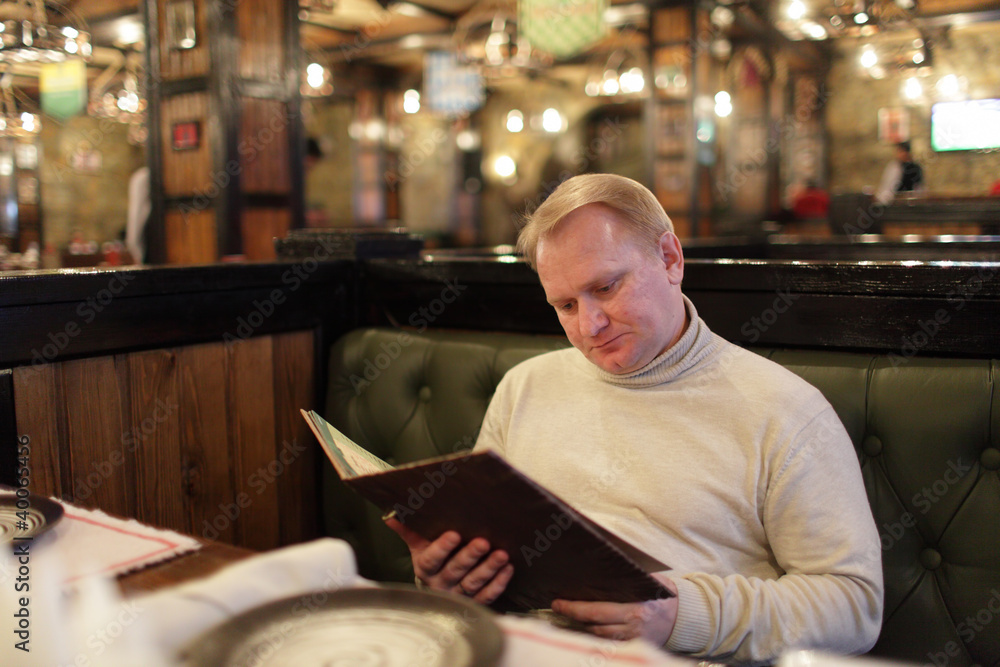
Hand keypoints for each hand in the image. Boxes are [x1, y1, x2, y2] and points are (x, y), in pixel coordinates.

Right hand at [385, 517, 513, 604]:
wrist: (438, 588)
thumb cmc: (430, 558)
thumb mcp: (419, 545)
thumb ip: (409, 530)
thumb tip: (391, 515)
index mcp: (425, 568)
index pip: (431, 559)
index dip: (442, 548)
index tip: (454, 534)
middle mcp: (440, 584)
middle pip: (455, 571)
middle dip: (469, 557)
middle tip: (483, 542)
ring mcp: (458, 595)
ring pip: (473, 584)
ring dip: (488, 569)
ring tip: (501, 555)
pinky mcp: (475, 602)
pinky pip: (487, 595)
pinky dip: (498, 583)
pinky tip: (507, 569)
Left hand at [551, 576, 678, 643]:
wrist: (685, 617)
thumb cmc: (663, 594)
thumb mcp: (648, 580)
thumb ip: (629, 577)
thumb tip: (602, 568)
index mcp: (635, 609)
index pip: (597, 611)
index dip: (574, 608)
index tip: (558, 602)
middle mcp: (633, 627)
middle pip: (594, 625)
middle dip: (573, 616)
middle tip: (557, 606)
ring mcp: (633, 639)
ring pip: (599, 636)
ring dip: (582, 627)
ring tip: (568, 615)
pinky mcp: (635, 647)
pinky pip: (610, 644)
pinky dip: (596, 636)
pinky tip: (586, 627)